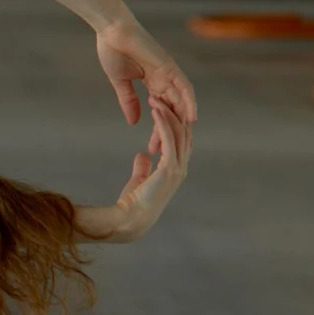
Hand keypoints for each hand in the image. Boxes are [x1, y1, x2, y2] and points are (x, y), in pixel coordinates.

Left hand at [79, 95, 191, 242]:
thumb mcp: (139, 180)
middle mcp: (180, 168)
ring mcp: (177, 169)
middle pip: (183, 134)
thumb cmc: (134, 203)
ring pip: (178, 134)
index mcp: (175, 169)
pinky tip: (156, 112)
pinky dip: (163, 124)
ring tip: (156, 99)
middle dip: (173, 114)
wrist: (130, 219)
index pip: (179, 140)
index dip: (172, 122)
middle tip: (160, 96)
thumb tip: (143, 155)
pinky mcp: (169, 169)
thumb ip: (143, 167)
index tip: (161, 107)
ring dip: (167, 115)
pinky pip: (169, 140)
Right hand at [96, 12, 196, 142]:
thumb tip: (134, 121)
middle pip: (173, 110)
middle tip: (161, 150)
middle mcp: (164, 78)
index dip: (157, 130)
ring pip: (181, 101)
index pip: (161, 111)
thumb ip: (129, 100)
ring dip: (181, 121)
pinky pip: (185, 87)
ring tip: (182, 141)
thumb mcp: (120, 82)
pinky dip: (190, 102)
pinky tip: (191, 118)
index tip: (152, 147)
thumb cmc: (112, 50)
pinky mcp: (169, 66)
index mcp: (153, 81)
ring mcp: (169, 72)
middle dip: (168, 131)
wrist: (111, 30)